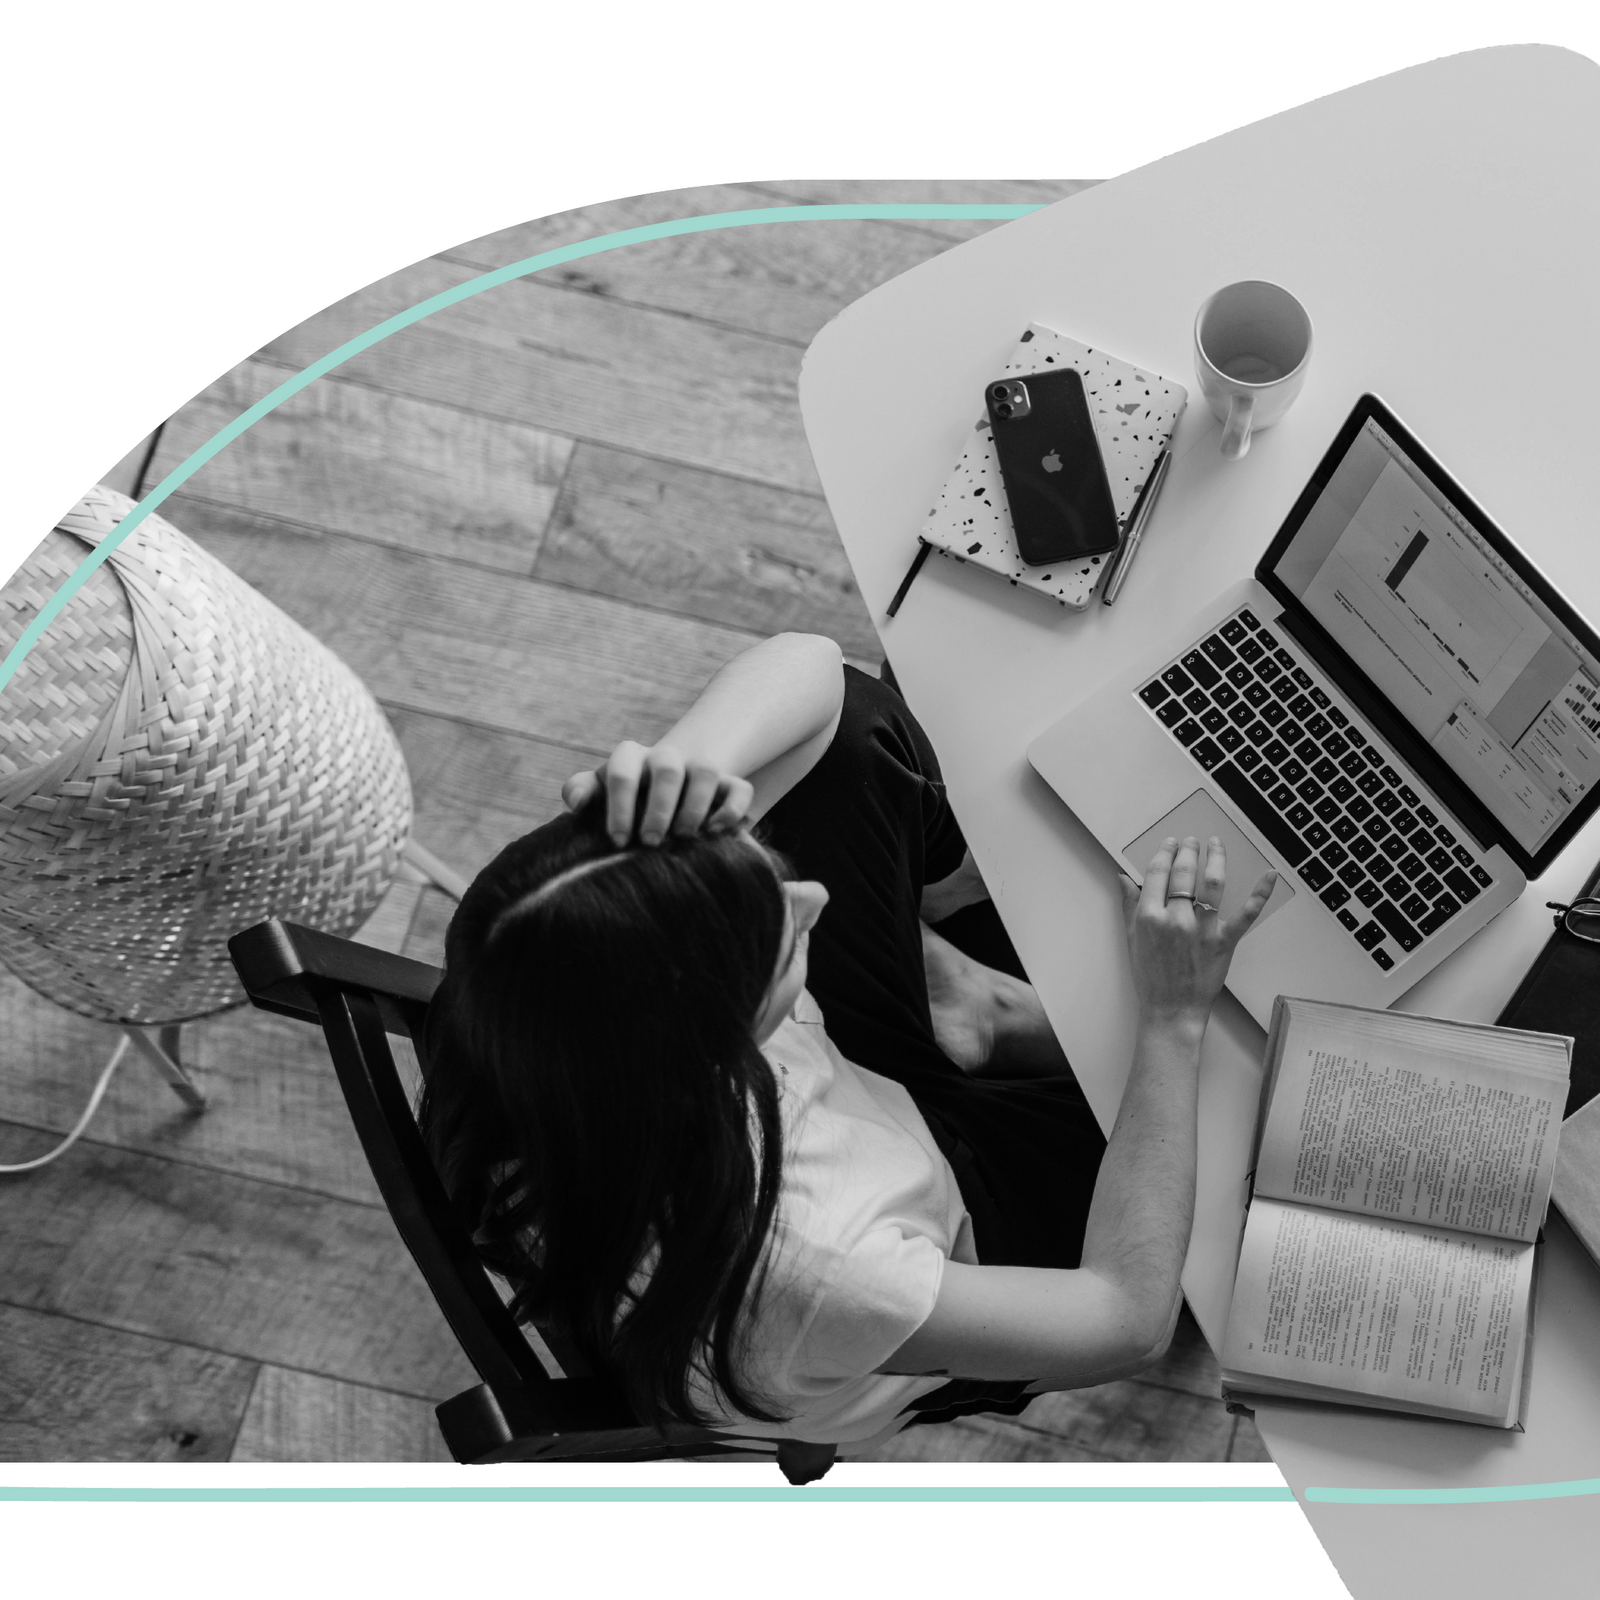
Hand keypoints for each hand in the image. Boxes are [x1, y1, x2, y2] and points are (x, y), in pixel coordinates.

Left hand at [562, 741, 753, 846]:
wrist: (667, 786)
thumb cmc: (626, 798)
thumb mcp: (601, 791)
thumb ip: (581, 790)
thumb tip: (575, 803)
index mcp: (631, 757)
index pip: (622, 771)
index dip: (619, 807)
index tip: (618, 841)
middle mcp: (666, 757)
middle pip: (666, 768)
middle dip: (658, 808)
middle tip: (650, 842)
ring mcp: (699, 767)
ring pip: (705, 772)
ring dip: (694, 807)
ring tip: (682, 837)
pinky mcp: (729, 784)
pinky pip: (740, 789)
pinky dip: (731, 811)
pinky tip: (714, 832)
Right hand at [1118, 835, 1275, 1026]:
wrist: (1171, 1009)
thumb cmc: (1150, 978)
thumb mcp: (1132, 939)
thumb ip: (1129, 905)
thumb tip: (1123, 877)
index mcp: (1150, 917)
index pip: (1157, 872)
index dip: (1164, 852)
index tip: (1170, 843)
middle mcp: (1176, 919)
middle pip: (1184, 872)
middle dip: (1189, 850)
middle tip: (1192, 840)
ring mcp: (1202, 930)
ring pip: (1212, 883)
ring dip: (1215, 858)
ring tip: (1215, 844)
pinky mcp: (1225, 942)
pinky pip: (1246, 913)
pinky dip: (1260, 893)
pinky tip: (1270, 874)